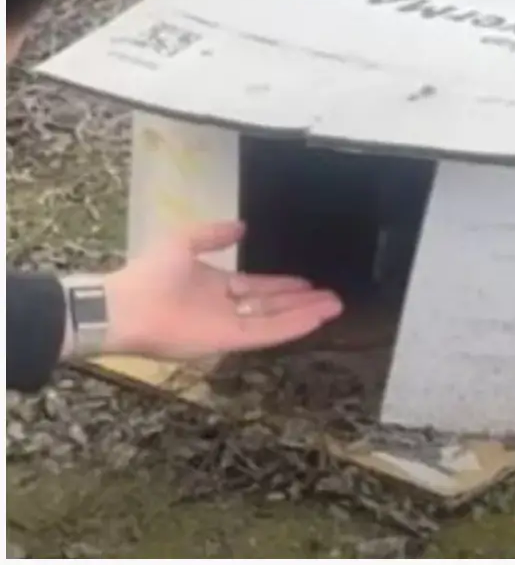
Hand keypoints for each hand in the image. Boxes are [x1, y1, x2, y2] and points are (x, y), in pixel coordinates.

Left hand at [98, 220, 342, 359]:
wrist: (125, 306)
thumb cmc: (151, 274)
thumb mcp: (183, 241)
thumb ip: (212, 235)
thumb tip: (241, 226)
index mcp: (214, 286)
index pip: (256, 288)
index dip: (282, 285)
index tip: (307, 282)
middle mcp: (225, 308)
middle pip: (271, 306)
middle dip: (302, 301)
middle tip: (332, 296)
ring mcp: (229, 327)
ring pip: (275, 320)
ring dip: (305, 313)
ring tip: (334, 306)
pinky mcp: (229, 342)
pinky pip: (266, 334)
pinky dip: (292, 326)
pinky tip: (315, 319)